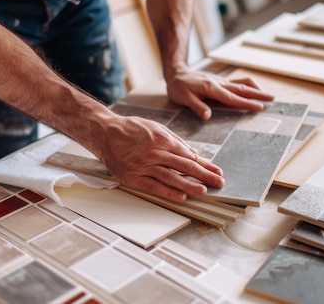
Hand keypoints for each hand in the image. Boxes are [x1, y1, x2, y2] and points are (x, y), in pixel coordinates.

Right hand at [96, 115, 223, 201]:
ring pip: (171, 177)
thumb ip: (175, 140)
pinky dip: (168, 192)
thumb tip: (193, 153)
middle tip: (219, 181)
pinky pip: (154, 186)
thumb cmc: (131, 129)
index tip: (216, 170)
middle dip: (204, 174)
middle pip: (184, 166)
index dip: (204, 163)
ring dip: (189, 185)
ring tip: (204, 190)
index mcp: (161, 139)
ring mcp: (143, 166)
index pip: (188, 154)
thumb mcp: (155, 127)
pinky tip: (181, 196)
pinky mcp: (133, 177)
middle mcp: (153, 152)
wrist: (104, 133)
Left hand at [166, 68, 274, 119]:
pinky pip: (237, 82)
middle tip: (272, 98)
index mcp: (211, 88)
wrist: (176, 72)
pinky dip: (247, 86)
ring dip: (255, 88)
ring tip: (267, 95)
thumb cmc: (178, 86)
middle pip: (242, 88)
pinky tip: (252, 90)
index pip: (232, 97)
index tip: (259, 106)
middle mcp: (219, 83)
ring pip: (241, 83)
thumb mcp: (183, 98)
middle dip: (258, 93)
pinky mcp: (220, 81)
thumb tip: (207, 116)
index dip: (245, 103)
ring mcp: (220, 81)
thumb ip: (196, 107)